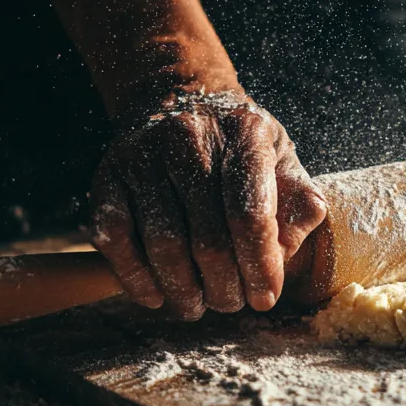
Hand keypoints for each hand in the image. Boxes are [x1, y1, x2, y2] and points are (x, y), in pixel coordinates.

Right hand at [90, 90, 326, 319]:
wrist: (180, 98)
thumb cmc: (240, 144)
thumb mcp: (283, 158)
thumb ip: (298, 203)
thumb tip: (286, 253)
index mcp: (244, 134)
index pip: (250, 214)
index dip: (260, 265)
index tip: (266, 298)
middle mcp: (190, 139)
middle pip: (208, 237)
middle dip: (224, 286)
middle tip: (231, 305)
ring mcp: (143, 157)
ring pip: (163, 244)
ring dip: (183, 289)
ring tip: (197, 306)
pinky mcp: (107, 176)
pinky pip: (116, 238)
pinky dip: (136, 278)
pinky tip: (157, 296)